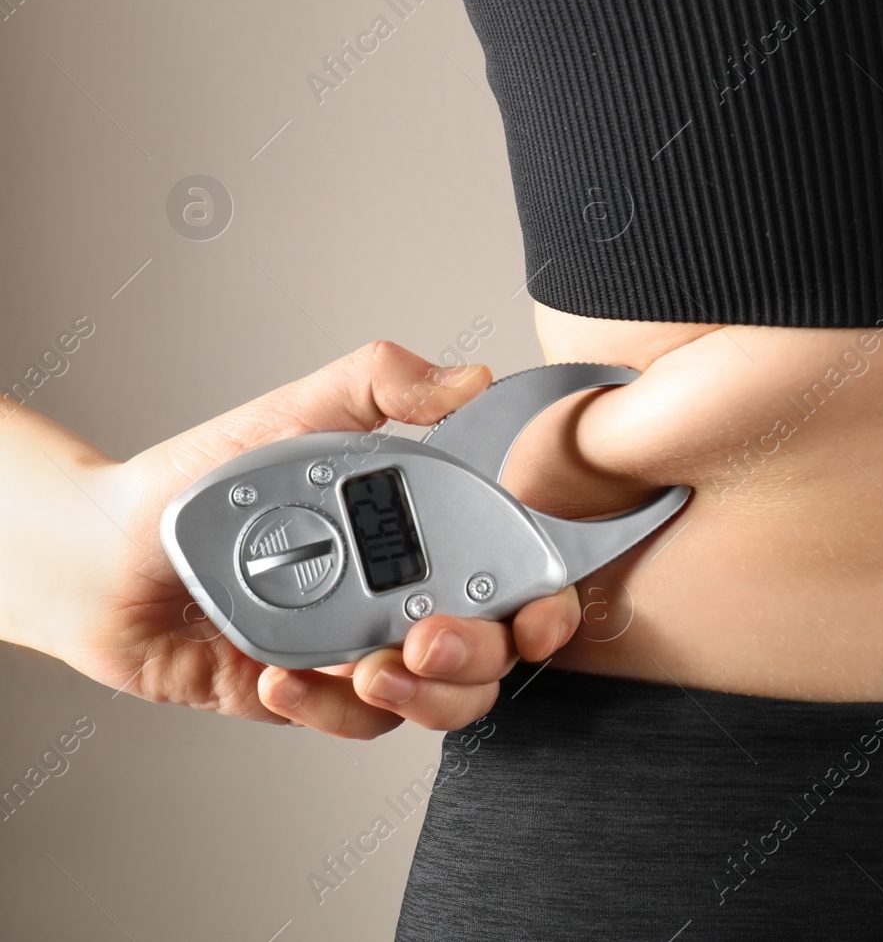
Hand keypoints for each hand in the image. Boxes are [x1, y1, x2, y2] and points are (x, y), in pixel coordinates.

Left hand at [44, 341, 582, 738]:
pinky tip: (287, 676)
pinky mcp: (316, 700)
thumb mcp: (301, 411)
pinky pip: (356, 726)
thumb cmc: (207, 479)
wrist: (110, 552)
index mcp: (427, 535)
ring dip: (423, 695)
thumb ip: (385, 382)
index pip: (520, 577)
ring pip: (444, 704)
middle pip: (495, 655)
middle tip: (430, 635)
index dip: (549, 602)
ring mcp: (368, 654)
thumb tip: (470, 379)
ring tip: (367, 667)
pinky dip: (327, 709)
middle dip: (478, 656)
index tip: (540, 611)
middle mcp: (410, 598)